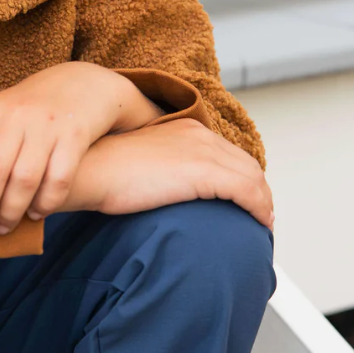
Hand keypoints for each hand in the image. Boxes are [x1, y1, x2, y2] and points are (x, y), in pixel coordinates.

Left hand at [0, 62, 161, 236]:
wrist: (80, 85)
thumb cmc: (25, 111)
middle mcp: (16, 114)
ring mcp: (46, 124)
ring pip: (24, 179)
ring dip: (10, 212)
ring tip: (2, 227)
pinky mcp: (74, 136)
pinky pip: (58, 180)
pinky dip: (45, 204)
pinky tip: (36, 214)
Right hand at [65, 118, 273, 228]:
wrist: (90, 170)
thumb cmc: (103, 173)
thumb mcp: (140, 165)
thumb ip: (162, 172)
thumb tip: (168, 193)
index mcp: (185, 129)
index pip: (227, 153)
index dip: (242, 177)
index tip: (244, 199)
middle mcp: (199, 135)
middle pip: (245, 164)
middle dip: (258, 191)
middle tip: (260, 215)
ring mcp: (202, 152)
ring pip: (252, 178)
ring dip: (263, 202)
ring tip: (263, 223)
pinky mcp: (204, 172)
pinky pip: (247, 191)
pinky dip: (259, 208)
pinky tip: (259, 223)